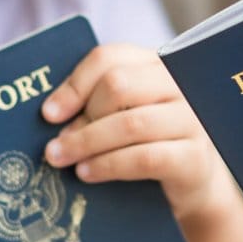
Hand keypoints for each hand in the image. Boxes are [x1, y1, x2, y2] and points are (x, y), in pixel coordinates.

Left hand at [41, 43, 232, 220]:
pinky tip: (87, 173)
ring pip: (130, 123)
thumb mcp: (125, 114)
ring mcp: (191, 119)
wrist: (193, 183)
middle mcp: (178, 85)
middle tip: (55, 145)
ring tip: (61, 160)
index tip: (48, 113)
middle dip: (82, 117)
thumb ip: (98, 104)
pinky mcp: (194, 157)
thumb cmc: (149, 143)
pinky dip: (109, 165)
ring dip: (87, 143)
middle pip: (119, 85)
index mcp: (156, 65)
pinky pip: (145, 158)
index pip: (110, 57)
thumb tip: (54, 114)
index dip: (75, 84)